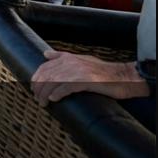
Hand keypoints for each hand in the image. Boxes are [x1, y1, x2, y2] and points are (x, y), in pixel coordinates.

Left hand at [29, 49, 149, 105]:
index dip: (36, 79)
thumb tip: (45, 54)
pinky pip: (66, 87)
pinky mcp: (86, 81)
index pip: (44, 67)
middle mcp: (71, 62)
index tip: (34, 89)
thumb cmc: (102, 71)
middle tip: (37, 99)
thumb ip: (63, 57)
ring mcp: (78, 71)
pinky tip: (54, 100)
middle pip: (46, 76)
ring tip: (43, 103)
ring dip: (45, 94)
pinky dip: (57, 94)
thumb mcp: (82, 60)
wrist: (123, 77)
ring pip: (53, 82)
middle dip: (38, 88)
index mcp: (68, 57)